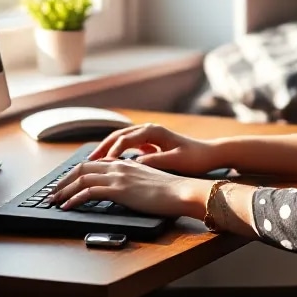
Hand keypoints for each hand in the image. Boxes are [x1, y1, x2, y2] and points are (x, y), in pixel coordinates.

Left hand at [46, 159, 211, 218]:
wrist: (181, 191)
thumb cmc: (169, 191)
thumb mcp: (147, 181)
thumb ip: (132, 181)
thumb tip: (122, 190)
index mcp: (124, 163)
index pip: (92, 163)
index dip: (75, 173)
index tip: (65, 183)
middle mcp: (118, 165)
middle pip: (81, 168)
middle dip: (63, 180)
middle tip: (52, 192)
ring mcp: (118, 176)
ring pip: (81, 178)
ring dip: (64, 190)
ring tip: (54, 201)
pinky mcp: (119, 189)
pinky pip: (89, 191)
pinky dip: (74, 198)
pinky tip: (67, 206)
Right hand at [88, 123, 222, 175]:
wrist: (211, 153)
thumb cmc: (196, 158)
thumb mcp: (176, 161)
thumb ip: (155, 161)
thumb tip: (133, 165)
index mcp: (153, 131)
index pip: (124, 140)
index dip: (111, 153)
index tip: (101, 166)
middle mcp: (148, 129)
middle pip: (117, 136)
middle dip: (101, 148)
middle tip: (86, 162)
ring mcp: (148, 135)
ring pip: (119, 140)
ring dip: (105, 150)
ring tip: (92, 162)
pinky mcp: (150, 142)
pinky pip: (126, 145)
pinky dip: (115, 153)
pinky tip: (108, 165)